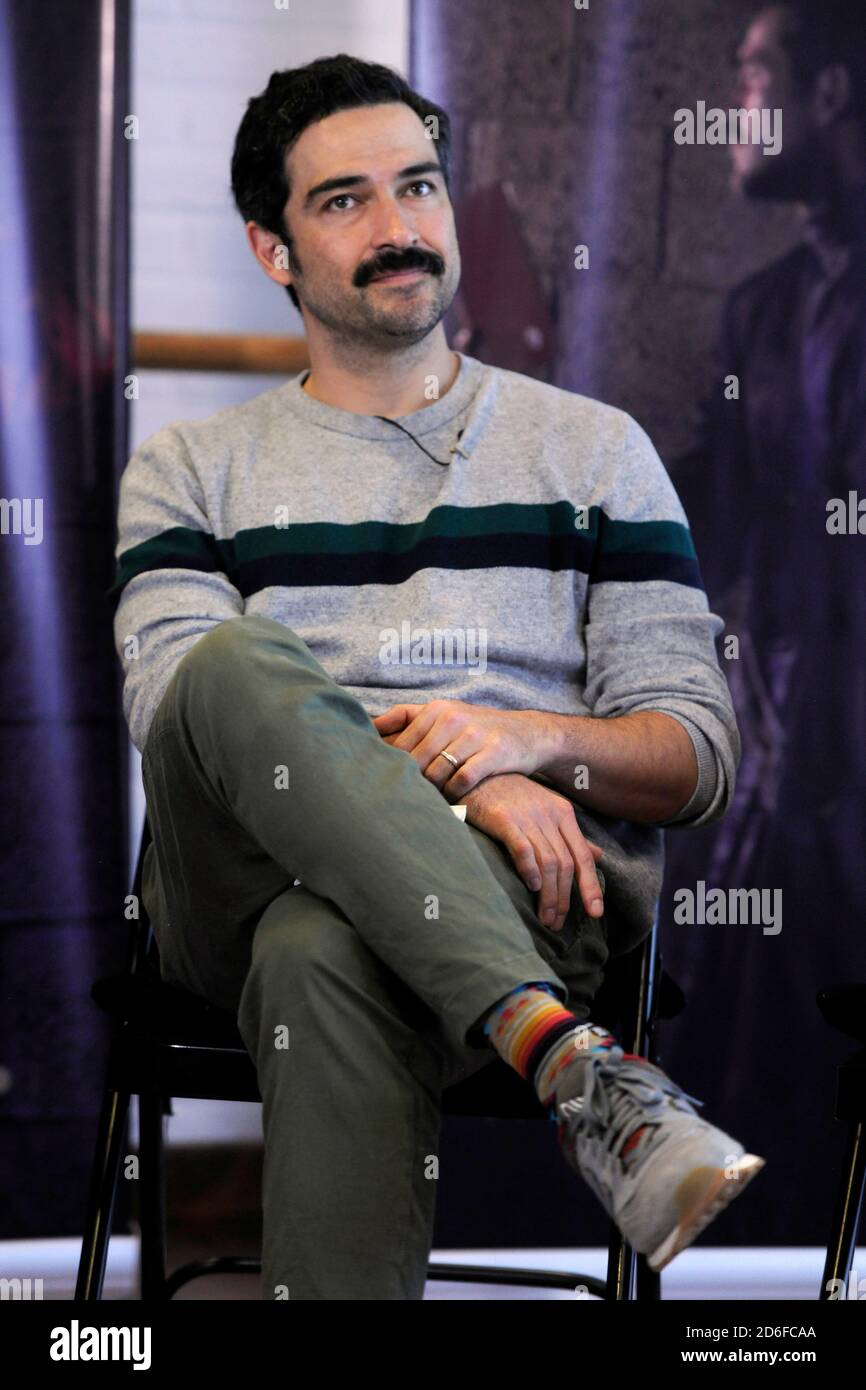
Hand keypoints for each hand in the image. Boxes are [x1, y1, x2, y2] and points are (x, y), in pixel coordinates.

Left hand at [371, 700, 546, 799]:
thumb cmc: (476, 728)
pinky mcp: (494, 752)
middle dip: (411, 782)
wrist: (527, 733)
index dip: (393, 768)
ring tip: (431, 801)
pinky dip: (454, 794)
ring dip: (432, 791)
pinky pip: (462, 780)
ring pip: (437, 772)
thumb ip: (406, 717)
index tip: (391, 784)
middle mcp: (453, 718)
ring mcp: (474, 735)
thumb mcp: (444, 713)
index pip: (401, 744)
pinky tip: (454, 798)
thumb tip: (367, 726)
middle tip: (409, 799)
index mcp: (437, 709)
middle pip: (416, 760)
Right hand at [455, 772, 604, 929]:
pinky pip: (523, 849)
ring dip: (548, 895)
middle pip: (566, 865)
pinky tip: (530, 887)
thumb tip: (598, 855)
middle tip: (556, 923)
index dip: (591, 887)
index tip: (595, 913)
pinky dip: (529, 870)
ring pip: (548, 863)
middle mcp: (549, 815)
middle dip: (564, 899)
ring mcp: (527, 816)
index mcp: (563, 813)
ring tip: (544, 917)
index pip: (583, 856)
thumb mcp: (545, 809)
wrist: (477, 772)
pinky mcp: (504, 819)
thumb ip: (570, 835)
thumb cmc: (510, 794)